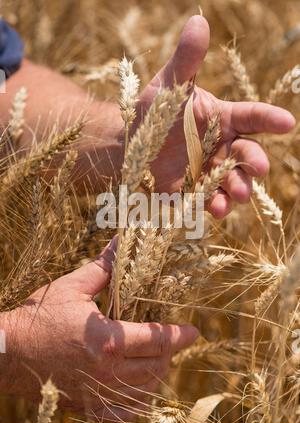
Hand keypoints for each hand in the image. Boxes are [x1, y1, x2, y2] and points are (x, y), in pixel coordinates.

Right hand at [1, 238, 197, 422]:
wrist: (9, 352)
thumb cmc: (39, 316)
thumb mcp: (73, 287)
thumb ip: (105, 268)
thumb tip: (123, 243)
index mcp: (107, 340)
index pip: (158, 340)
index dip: (180, 336)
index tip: (193, 331)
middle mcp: (107, 371)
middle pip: (156, 367)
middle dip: (170, 353)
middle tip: (171, 339)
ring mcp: (97, 393)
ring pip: (144, 391)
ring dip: (156, 374)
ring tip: (156, 358)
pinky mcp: (87, 407)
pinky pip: (124, 414)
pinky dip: (138, 401)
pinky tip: (138, 388)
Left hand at [139, 15, 295, 218]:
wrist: (128, 146)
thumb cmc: (152, 112)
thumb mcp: (167, 86)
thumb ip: (186, 61)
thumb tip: (198, 20)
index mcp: (222, 118)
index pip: (252, 117)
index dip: (270, 119)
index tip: (287, 123)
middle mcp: (221, 147)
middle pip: (247, 154)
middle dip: (255, 162)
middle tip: (258, 169)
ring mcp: (210, 172)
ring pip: (234, 181)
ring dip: (239, 188)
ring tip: (235, 194)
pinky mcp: (194, 193)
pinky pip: (210, 201)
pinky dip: (214, 205)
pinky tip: (214, 208)